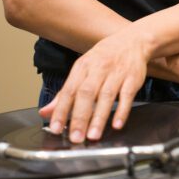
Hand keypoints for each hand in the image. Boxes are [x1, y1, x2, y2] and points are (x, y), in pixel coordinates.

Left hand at [39, 26, 152, 141]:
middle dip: (80, 117)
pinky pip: (127, 95)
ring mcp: (117, 73)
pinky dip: (122, 110)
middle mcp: (98, 69)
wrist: (132, 41)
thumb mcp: (82, 70)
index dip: (61, 110)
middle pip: (86, 94)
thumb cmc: (104, 57)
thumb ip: (65, 94)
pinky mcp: (133, 78)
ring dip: (99, 117)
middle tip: (75, 137)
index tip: (55, 128)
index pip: (69, 91)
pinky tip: (117, 124)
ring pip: (107, 96)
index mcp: (82, 67)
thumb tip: (45, 112)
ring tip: (93, 135)